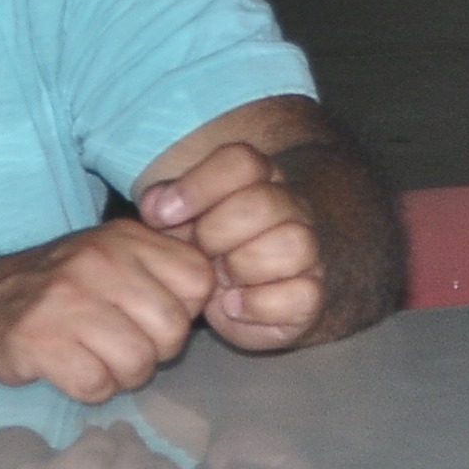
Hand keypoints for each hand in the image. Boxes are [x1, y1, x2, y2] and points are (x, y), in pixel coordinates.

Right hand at [0, 222, 219, 402]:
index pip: (199, 280)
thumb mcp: (113, 256)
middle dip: (156, 351)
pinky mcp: (38, 342)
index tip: (155, 316)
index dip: (186, 310)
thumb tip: (217, 295)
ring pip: (138, 362)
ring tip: (99, 359)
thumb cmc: (62, 287)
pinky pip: (96, 385)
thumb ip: (163, 268)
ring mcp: (65, 300)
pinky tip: (72, 370)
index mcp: (125, 237)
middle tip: (125, 346)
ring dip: (123, 375)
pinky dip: (90, 389)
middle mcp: (98, 261)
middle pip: (172, 329)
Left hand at [138, 142, 324, 354]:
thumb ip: (165, 208)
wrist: (252, 295)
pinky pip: (303, 294)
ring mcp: (309, 251)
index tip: (161, 215)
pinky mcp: (312, 294)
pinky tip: (233, 306)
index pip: (242, 162)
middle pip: (264, 203)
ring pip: (293, 244)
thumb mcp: (184, 225)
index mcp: (259, 180)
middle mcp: (291, 208)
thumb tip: (155, 206)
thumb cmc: (212, 252)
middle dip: (217, 233)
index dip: (198, 186)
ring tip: (219, 281)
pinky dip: (258, 304)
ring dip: (243, 267)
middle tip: (197, 253)